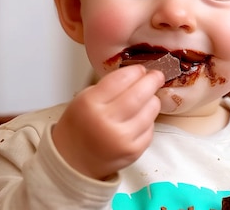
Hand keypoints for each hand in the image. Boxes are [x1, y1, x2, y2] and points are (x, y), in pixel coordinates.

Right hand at [52, 65, 163, 179]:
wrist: (73, 161)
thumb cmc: (79, 126)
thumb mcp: (84, 99)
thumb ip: (108, 86)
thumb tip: (138, 75)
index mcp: (90, 104)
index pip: (121, 79)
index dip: (135, 71)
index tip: (141, 69)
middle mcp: (106, 121)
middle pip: (139, 94)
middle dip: (152, 81)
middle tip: (157, 76)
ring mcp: (121, 139)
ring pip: (150, 110)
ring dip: (152, 100)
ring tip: (148, 97)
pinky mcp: (133, 151)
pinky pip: (150, 128)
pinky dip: (148, 120)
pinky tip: (141, 118)